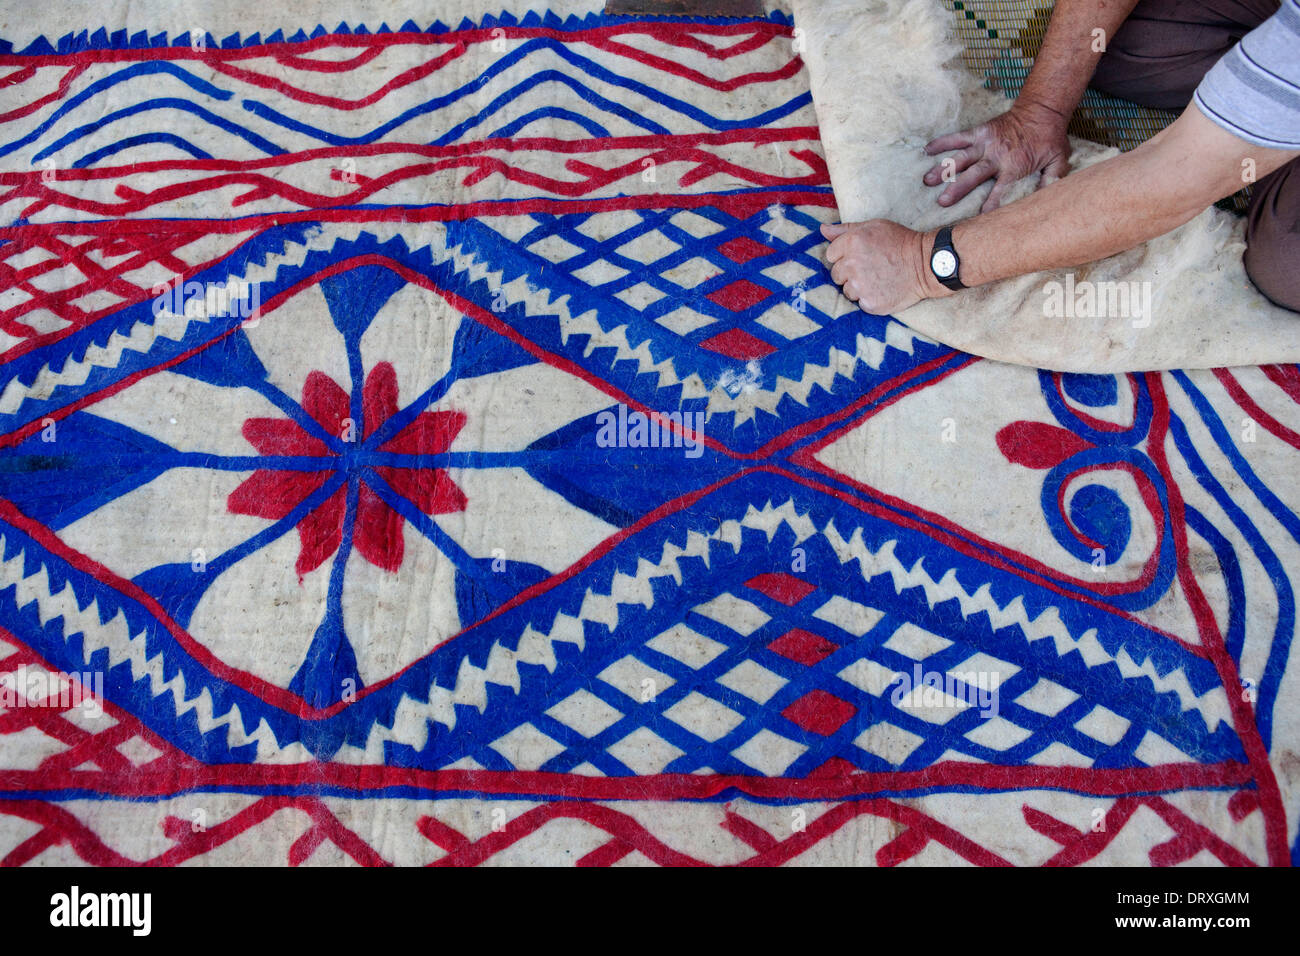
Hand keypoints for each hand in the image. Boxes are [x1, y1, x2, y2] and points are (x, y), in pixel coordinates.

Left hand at [820, 220, 948, 313]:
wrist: (926, 264)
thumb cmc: (900, 242)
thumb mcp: (874, 226)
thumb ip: (845, 229)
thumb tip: (823, 229)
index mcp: (851, 242)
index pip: (831, 255)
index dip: (844, 256)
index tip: (859, 256)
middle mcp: (852, 264)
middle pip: (836, 275)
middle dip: (848, 273)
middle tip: (870, 269)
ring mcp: (860, 286)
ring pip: (847, 291)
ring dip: (858, 287)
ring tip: (878, 279)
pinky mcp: (870, 303)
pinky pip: (860, 303)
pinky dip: (870, 299)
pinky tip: (883, 290)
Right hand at [922, 102, 1070, 211]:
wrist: (1042, 111)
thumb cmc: (1049, 140)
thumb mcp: (1058, 161)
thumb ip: (1052, 180)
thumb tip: (1047, 200)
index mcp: (1014, 167)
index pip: (1000, 190)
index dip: (990, 205)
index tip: (979, 218)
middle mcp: (996, 156)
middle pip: (974, 175)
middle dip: (957, 188)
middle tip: (942, 201)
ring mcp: (985, 143)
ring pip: (961, 158)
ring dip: (944, 169)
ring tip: (928, 180)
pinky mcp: (979, 132)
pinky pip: (958, 137)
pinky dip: (943, 142)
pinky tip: (927, 150)